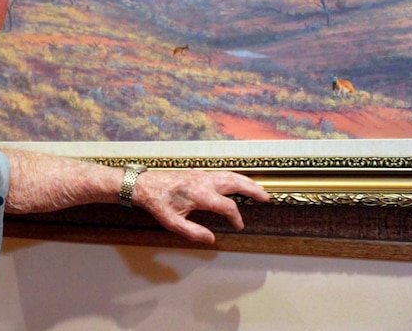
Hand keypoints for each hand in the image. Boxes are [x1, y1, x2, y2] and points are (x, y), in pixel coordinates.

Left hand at [132, 169, 270, 244]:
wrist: (145, 184)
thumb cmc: (157, 203)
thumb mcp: (172, 222)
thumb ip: (193, 232)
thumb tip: (212, 239)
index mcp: (199, 194)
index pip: (226, 206)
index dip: (236, 217)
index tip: (239, 226)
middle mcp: (203, 181)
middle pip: (234, 183)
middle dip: (252, 190)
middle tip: (267, 197)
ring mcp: (202, 175)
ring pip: (230, 175)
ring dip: (246, 182)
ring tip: (259, 190)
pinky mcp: (199, 173)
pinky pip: (223, 173)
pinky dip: (236, 178)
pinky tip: (240, 183)